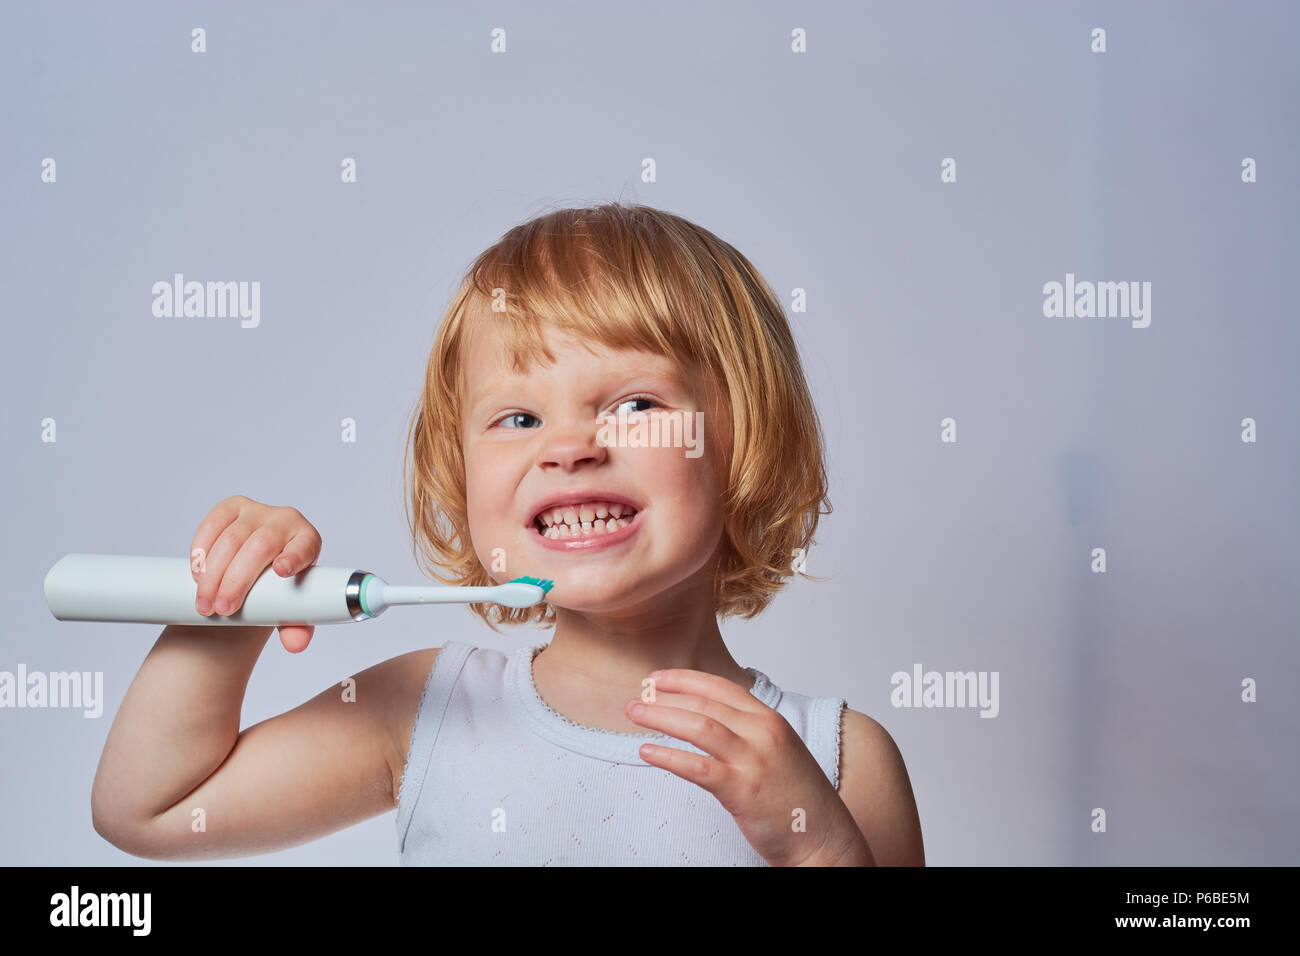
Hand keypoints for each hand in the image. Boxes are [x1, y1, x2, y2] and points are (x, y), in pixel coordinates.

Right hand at [189, 494, 322, 652]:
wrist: (259, 569)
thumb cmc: (281, 587)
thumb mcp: (291, 607)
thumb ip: (296, 628)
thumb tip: (296, 645)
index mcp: (308, 541)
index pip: (306, 546)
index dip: (295, 556)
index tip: (282, 571)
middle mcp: (286, 520)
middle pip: (260, 547)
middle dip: (237, 580)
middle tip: (222, 609)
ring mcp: (257, 511)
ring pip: (232, 538)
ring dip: (213, 573)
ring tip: (205, 603)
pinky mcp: (232, 508)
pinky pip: (213, 524)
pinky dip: (202, 549)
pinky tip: (197, 573)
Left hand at [625, 668, 875, 865]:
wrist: (825, 838)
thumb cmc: (798, 799)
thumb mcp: (778, 751)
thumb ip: (749, 732)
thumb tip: (709, 720)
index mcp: (771, 719)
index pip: (720, 687)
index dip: (685, 679)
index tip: (656, 678)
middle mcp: (763, 732)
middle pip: (704, 704)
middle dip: (664, 697)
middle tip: (636, 697)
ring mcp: (754, 760)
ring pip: (698, 727)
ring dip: (660, 717)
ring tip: (633, 714)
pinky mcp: (743, 789)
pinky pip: (697, 766)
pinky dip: (668, 756)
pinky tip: (646, 751)